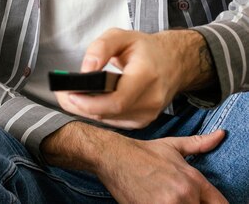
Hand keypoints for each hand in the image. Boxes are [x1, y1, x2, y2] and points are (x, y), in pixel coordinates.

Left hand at [54, 28, 213, 127]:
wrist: (172, 63)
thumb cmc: (145, 49)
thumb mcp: (121, 36)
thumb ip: (101, 48)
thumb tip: (85, 69)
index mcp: (147, 76)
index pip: (117, 100)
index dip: (90, 101)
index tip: (69, 93)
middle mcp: (150, 100)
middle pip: (109, 112)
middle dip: (80, 106)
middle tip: (60, 94)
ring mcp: (148, 114)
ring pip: (109, 119)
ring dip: (86, 110)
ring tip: (68, 95)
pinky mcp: (143, 121)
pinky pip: (114, 120)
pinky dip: (97, 112)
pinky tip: (85, 101)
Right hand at [97, 129, 227, 203]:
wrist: (112, 155)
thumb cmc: (141, 153)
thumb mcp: (172, 146)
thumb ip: (199, 144)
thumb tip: (221, 135)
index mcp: (193, 179)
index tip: (199, 200)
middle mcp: (185, 194)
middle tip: (174, 196)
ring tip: (162, 198)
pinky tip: (152, 201)